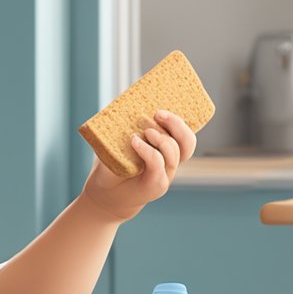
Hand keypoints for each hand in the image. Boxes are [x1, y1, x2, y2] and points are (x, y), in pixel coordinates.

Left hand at [80, 110, 196, 220]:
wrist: (104, 194)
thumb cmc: (112, 165)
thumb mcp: (117, 141)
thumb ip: (123, 124)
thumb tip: (121, 99)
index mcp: (165, 148)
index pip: (184, 133)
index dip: (180, 120)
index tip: (162, 108)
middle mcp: (169, 160)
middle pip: (187, 142)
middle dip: (177, 124)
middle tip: (158, 114)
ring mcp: (165, 174)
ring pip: (175, 153)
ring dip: (162, 139)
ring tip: (146, 131)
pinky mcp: (157, 186)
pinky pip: (159, 165)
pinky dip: (148, 151)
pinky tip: (135, 143)